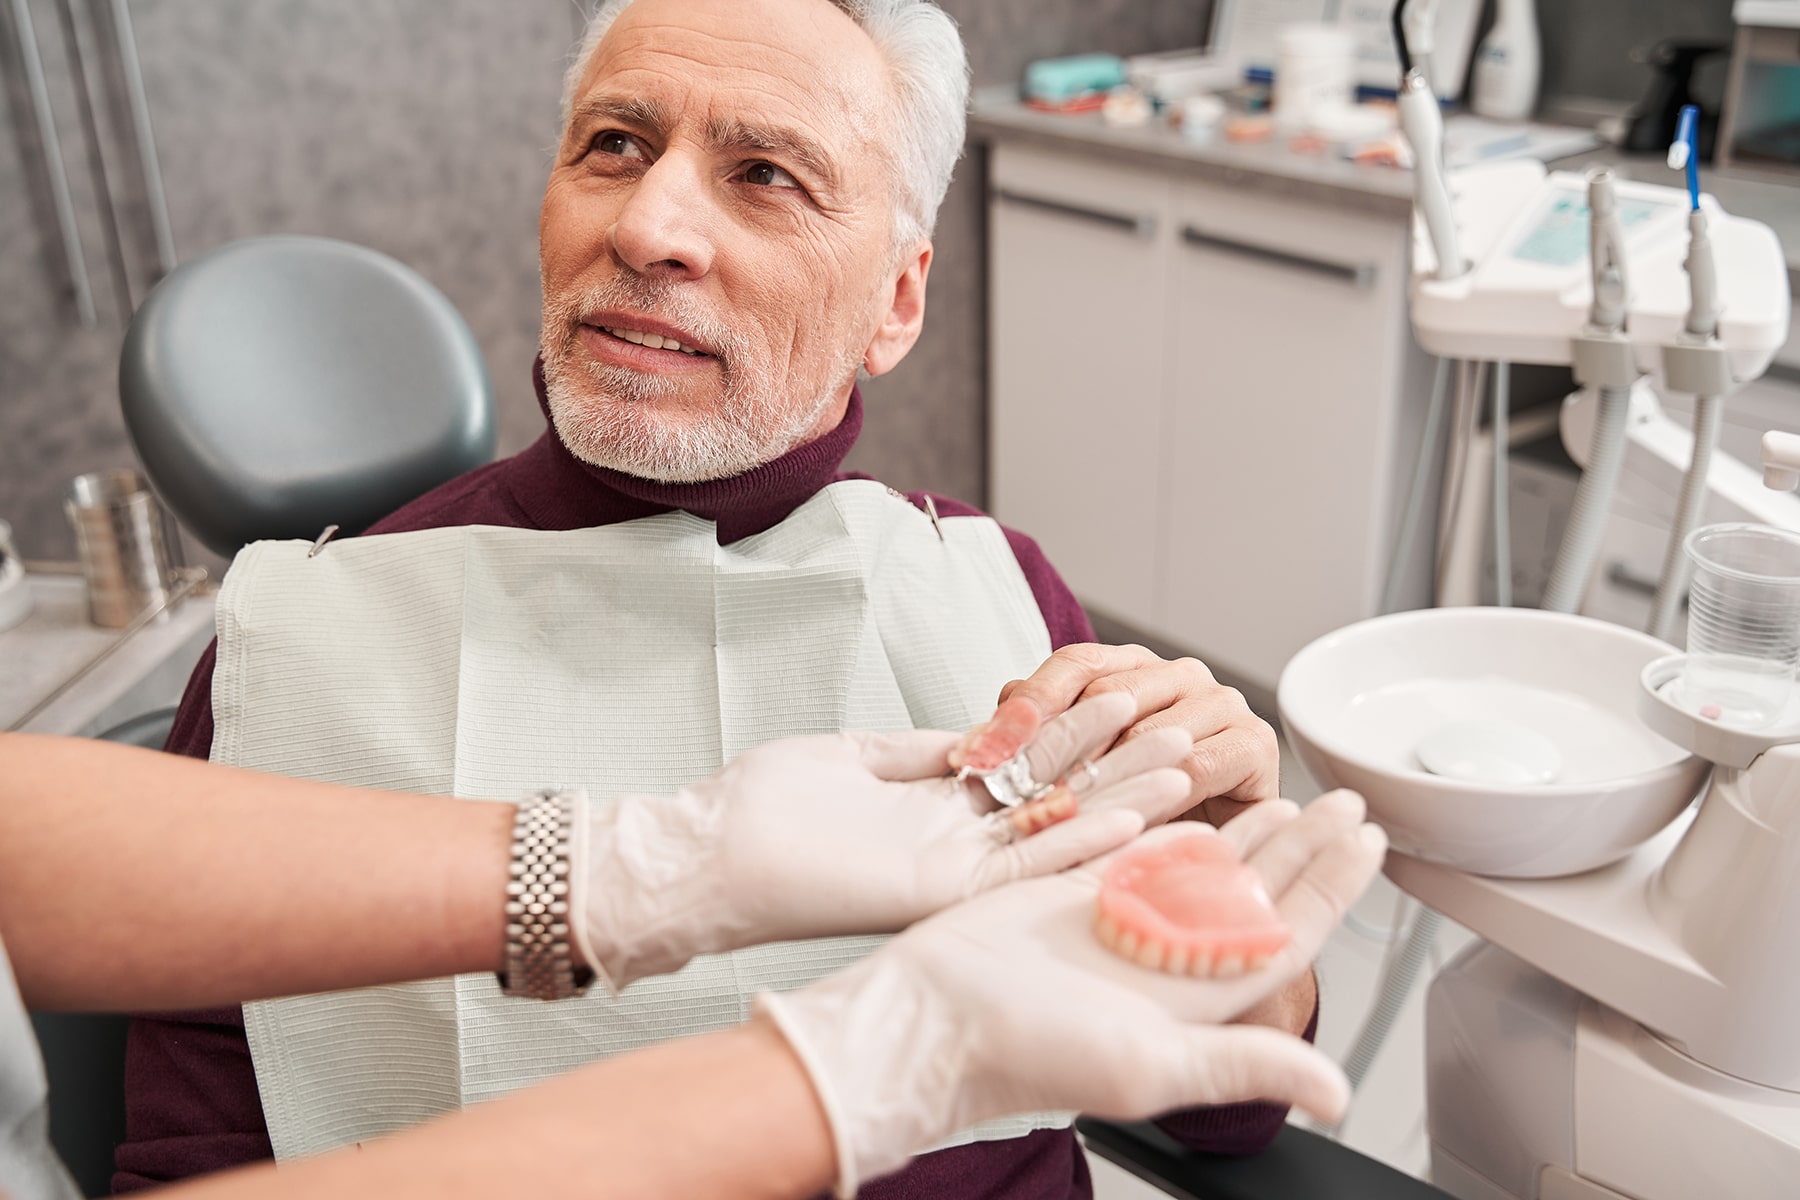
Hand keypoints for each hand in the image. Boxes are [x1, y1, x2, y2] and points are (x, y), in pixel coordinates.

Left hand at [572, 694, 1195, 988]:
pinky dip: (1084, 842)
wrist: (704, 851)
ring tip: (1190, 773)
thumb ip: (919, 752)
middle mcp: (953, 846)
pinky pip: (1024, 862)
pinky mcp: (936, 887)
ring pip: (1058, 837)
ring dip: (1124, 805)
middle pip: (1058, 803)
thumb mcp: (855, 758)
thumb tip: (969, 735)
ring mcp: (950, 870)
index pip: (1029, 770)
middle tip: (1192, 740)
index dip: (1084, 737)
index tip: (1138, 705)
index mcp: (935, 811)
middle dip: (1123, 770)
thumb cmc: (760, 807)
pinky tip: (1137, 817)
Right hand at [760, 791, 1384, 1196]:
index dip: (1332, 889)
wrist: (932, 1014)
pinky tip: (1203, 802)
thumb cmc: (1029, 1050)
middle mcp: (1166, 959)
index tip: (1370, 842)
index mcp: (1195, 999)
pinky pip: (1140, 851)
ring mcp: (1122, 924)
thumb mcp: (1150, 1063)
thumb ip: (1244, 1065)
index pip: (1285, 935)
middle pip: (1256, 892)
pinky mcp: (1074, 895)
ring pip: (1203, 868)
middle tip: (1346, 800)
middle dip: (1307, 848)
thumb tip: (1337, 1095)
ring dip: (1251, 831)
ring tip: (1293, 793)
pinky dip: (1175, 821)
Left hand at [1000, 643, 1279, 824]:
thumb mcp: (1083, 768)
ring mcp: (1221, 704)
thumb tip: (989, 731)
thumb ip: (1042, 738)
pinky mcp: (1254, 744)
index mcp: (1135, 667)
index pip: (1077, 662)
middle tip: (1025, 786)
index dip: (1035, 698)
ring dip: (1107, 775)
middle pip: (1111, 693)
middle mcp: (1180, 675)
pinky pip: (1196, 765)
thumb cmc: (1144, 803)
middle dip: (1064, 744)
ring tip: (1067, 809)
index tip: (995, 738)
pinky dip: (1159, 794)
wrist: (1214, 847)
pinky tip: (1129, 819)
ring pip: (1151, 731)